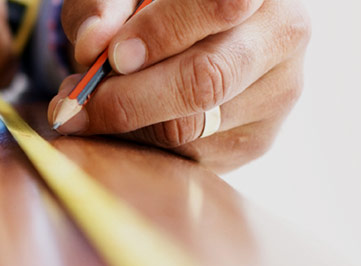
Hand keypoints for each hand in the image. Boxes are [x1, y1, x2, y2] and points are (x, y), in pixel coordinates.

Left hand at [51, 0, 309, 172]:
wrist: (196, 31)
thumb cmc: (154, 3)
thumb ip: (105, 6)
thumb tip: (92, 46)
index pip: (221, 4)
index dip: (162, 32)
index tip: (113, 56)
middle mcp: (283, 35)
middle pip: (208, 78)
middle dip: (132, 96)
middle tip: (77, 100)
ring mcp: (278, 92)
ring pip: (193, 126)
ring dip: (126, 124)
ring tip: (86, 107)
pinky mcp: (258, 138)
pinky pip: (189, 155)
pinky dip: (142, 143)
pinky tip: (121, 122)